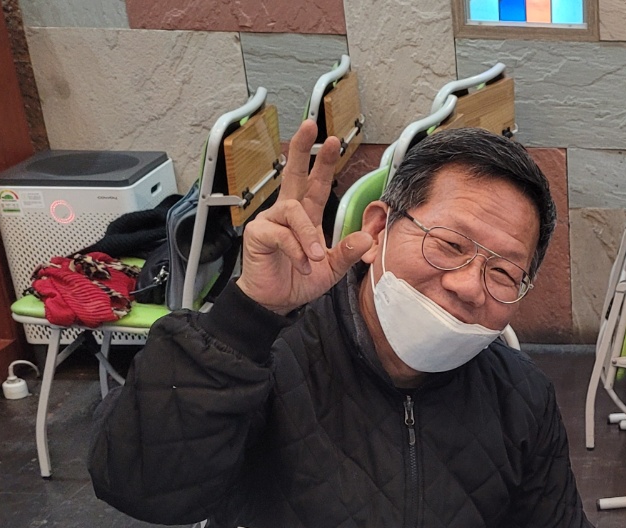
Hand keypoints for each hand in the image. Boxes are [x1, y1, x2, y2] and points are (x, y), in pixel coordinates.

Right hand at [236, 118, 375, 315]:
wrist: (277, 302)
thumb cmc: (299, 281)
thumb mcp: (332, 269)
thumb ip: (347, 252)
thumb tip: (367, 238)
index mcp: (306, 216)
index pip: (316, 184)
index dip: (324, 163)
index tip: (333, 141)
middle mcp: (287, 213)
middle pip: (294, 174)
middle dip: (303, 149)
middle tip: (311, 127)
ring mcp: (270, 221)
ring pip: (294, 211)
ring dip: (309, 235)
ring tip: (316, 257)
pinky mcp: (257, 234)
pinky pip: (281, 235)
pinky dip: (296, 251)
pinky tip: (303, 265)